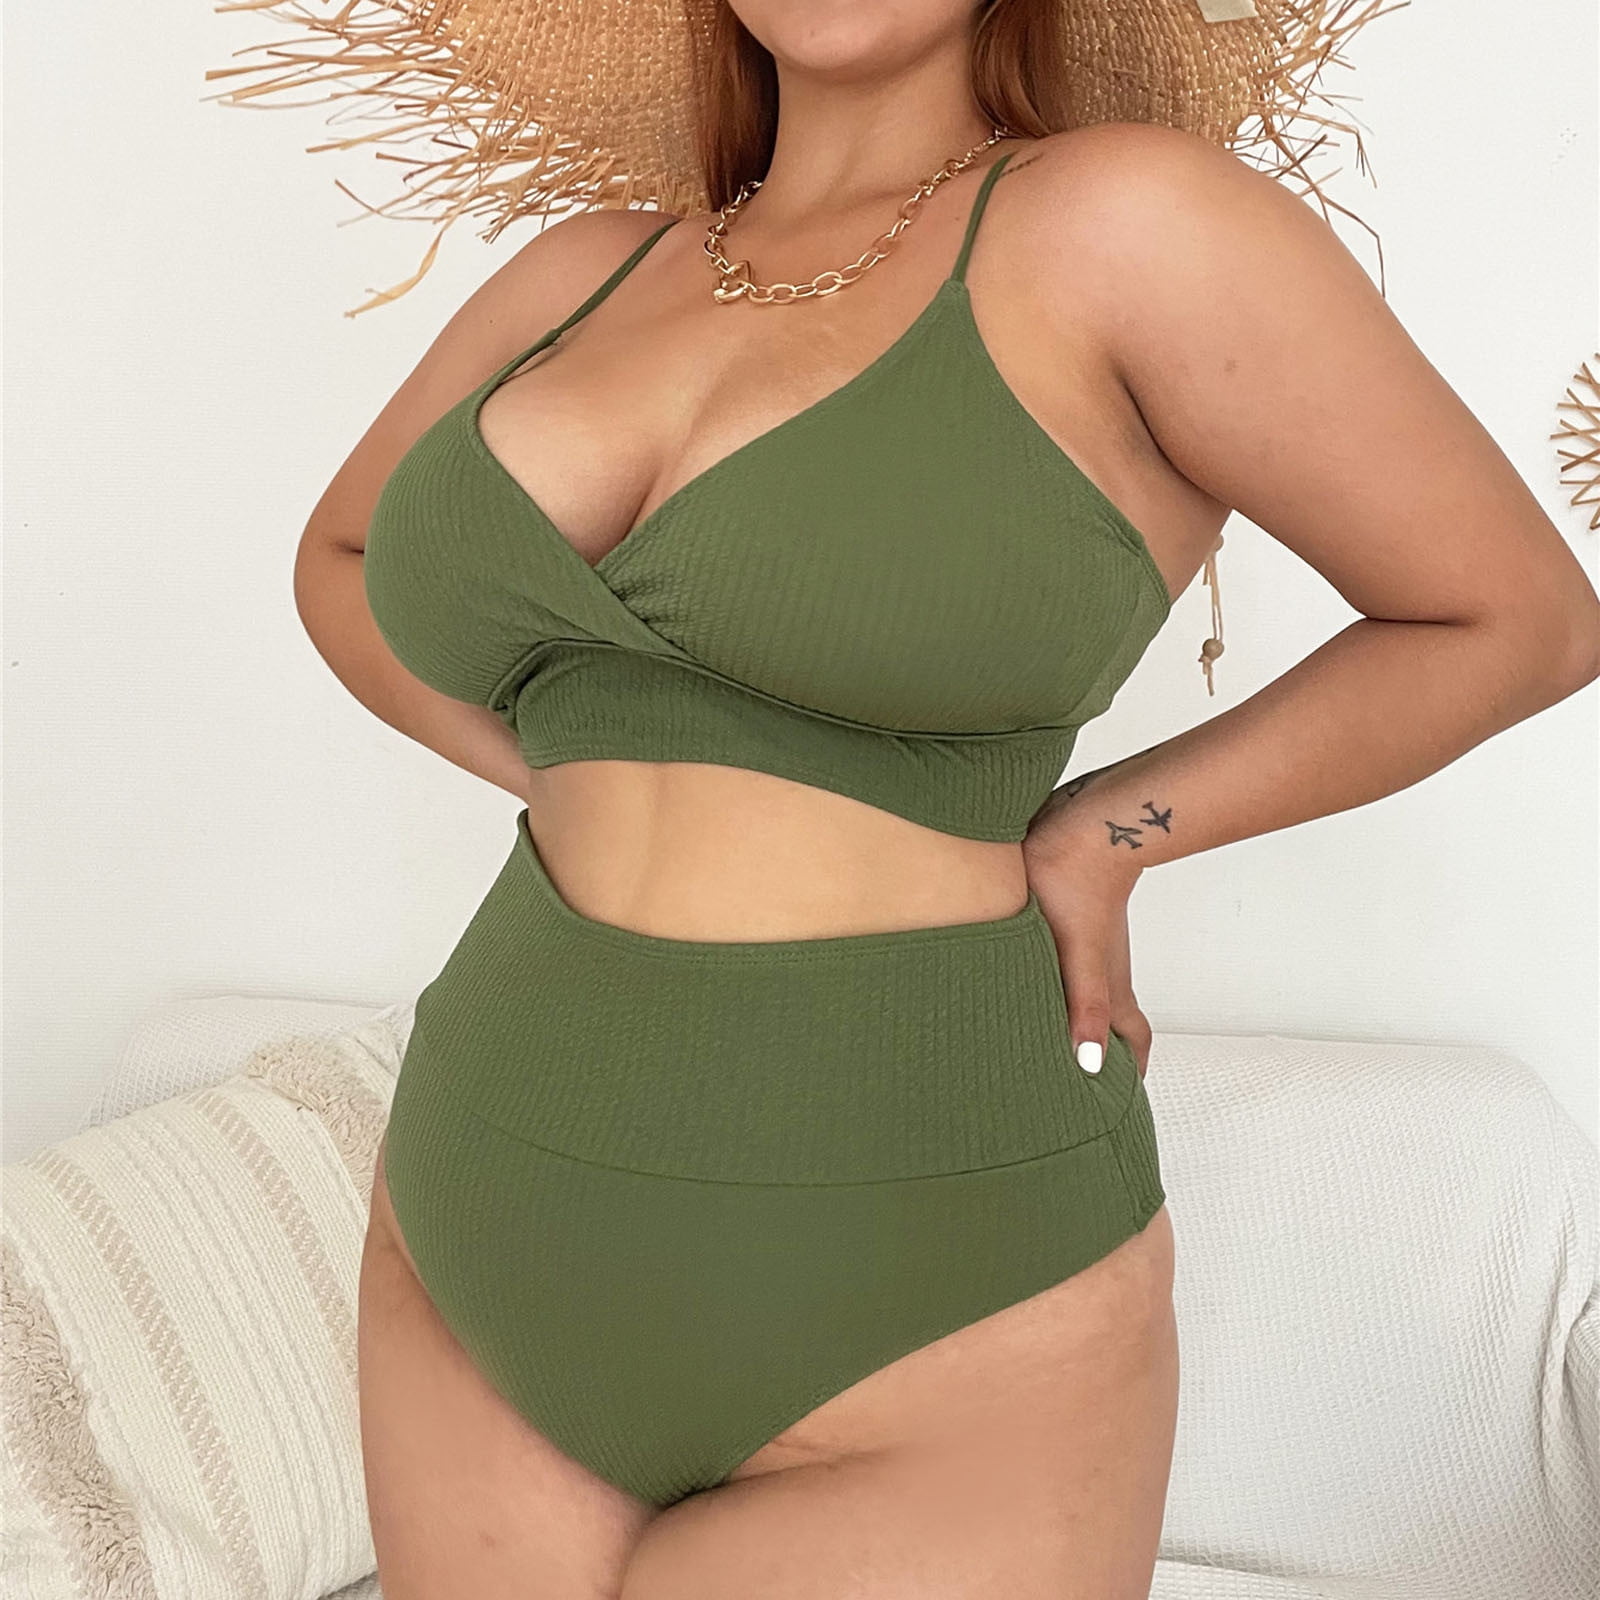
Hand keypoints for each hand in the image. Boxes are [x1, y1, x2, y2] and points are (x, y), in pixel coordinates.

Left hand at [1022, 821, 1152, 1079]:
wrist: (1081, 823)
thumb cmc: (1078, 882)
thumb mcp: (1080, 953)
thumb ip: (1087, 1006)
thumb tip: (1093, 1065)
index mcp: (1109, 984)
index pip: (1133, 1039)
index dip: (1132, 1072)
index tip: (1119, 1107)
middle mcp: (1102, 968)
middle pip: (1112, 1021)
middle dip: (1102, 1055)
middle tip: (1077, 1086)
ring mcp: (1086, 943)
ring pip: (1087, 992)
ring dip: (1075, 1021)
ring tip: (1046, 1046)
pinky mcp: (1066, 919)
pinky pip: (1066, 965)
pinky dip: (1056, 987)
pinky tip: (1025, 985)